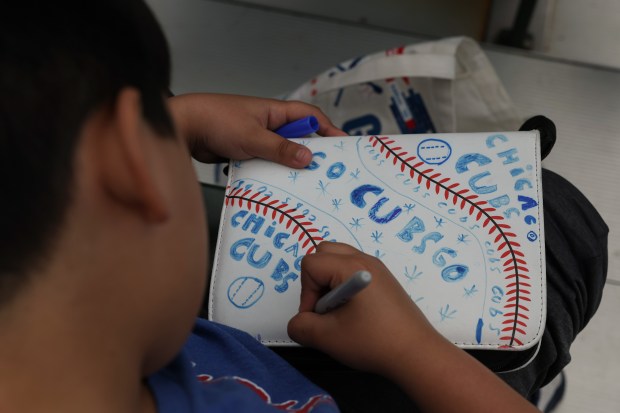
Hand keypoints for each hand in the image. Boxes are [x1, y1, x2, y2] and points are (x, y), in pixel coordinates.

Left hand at [168, 93, 345, 167]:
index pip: (310, 116)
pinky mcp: (244, 151)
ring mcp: (256, 137)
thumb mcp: (253, 137)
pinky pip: (264, 163)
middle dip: (309, 153)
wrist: (184, 128)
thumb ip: (280, 149)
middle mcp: (268, 123)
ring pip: (280, 154)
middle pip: (297, 138)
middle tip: (325, 171)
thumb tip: (308, 157)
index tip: (342, 144)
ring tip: (301, 184)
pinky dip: (269, 172)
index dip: (327, 129)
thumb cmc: (217, 120)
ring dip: (287, 167)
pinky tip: (274, 187)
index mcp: (275, 111)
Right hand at [288, 242, 539, 412]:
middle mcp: (365, 259)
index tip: (317, 318)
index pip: (310, 264)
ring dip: (330, 281)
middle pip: (324, 252)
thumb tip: (298, 322)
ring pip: (339, 258)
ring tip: (338, 310)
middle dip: (316, 279)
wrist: (416, 354)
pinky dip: (345, 284)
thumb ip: (300, 326)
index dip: (306, 292)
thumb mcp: (326, 337)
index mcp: (351, 267)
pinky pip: (354, 269)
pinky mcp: (384, 280)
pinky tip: (354, 312)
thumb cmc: (372, 341)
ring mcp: (377, 268)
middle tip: (325, 308)